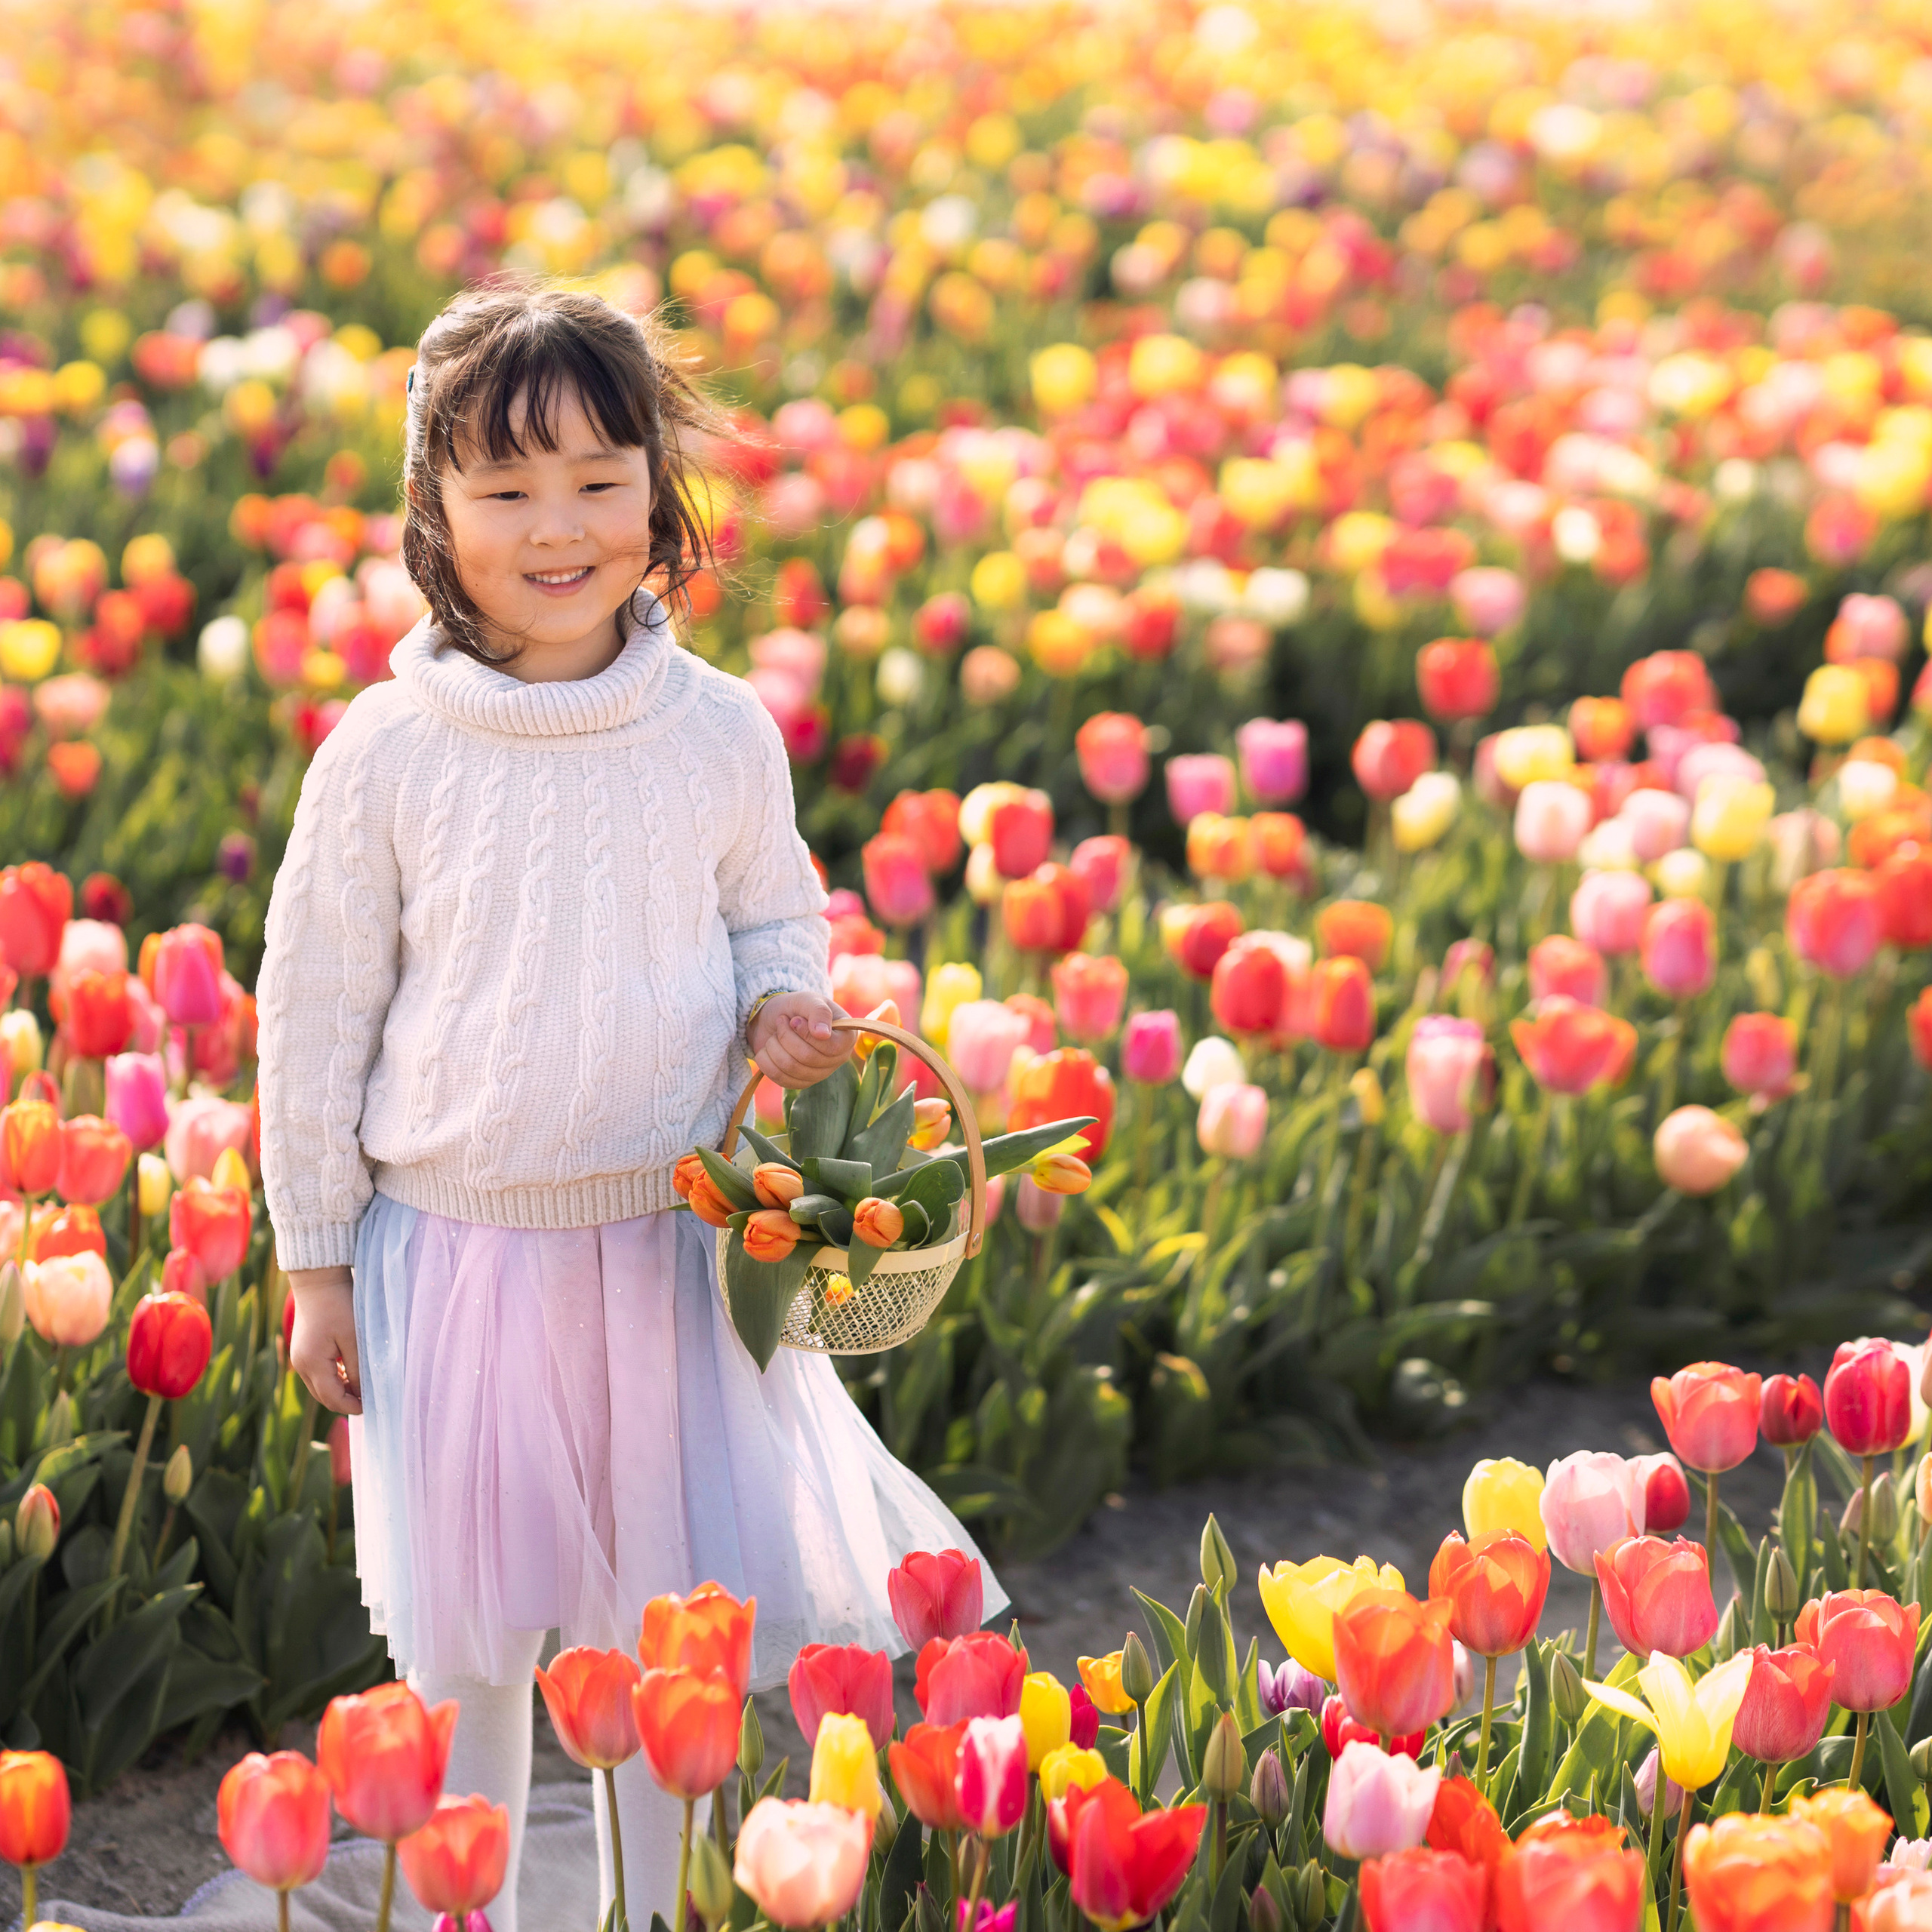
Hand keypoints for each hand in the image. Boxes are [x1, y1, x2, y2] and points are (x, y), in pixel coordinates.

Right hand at [287, 1266, 361, 1415]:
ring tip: (363, 1384)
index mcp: (312, 1363)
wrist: (318, 1280)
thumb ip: (358, 1368)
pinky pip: (318, 1374)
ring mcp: (299, 1357)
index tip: (372, 1405)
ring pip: (320, 1386)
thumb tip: (363, 1393)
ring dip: (340, 1389)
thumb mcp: (354, 1337)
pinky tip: (351, 1371)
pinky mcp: (303, 1350)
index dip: (352, 1406)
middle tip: (370, 1398)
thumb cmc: (339, 1305)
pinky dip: (334, 1378)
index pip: (332, 1398)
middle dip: (346, 1401)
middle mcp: (300, 1365)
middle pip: (323, 1396)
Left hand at [750, 993, 853, 1089]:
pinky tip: (768, 1048)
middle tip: (781, 1022)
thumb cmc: (797, 1007)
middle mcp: (837, 1058)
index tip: (794, 1020)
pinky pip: (780, 1078)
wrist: (775, 1019)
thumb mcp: (808, 1000)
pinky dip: (766, 1060)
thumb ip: (818, 1012)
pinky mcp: (801, 1083)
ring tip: (775, 1034)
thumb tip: (823, 1035)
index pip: (831, 1046)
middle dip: (785, 1036)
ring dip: (774, 1046)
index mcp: (846, 1037)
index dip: (807, 1034)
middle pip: (808, 1057)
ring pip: (791, 1068)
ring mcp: (819, 1073)